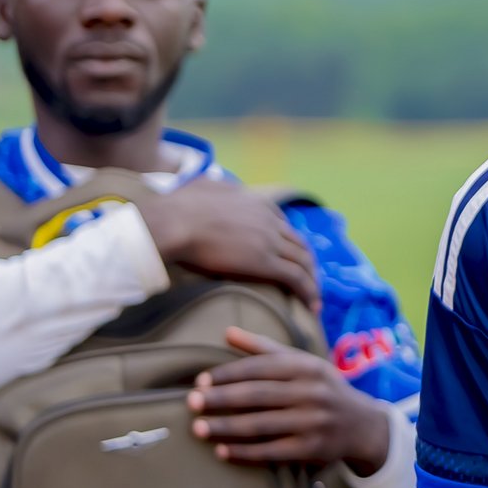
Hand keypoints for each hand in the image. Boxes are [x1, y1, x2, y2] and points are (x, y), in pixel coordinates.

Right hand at [141, 179, 320, 310]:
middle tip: (309, 279)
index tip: (290, 254)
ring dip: (312, 279)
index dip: (290, 241)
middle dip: (308, 262)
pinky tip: (312, 305)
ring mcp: (270, 241)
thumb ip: (218, 187)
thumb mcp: (206, 186)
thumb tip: (215, 182)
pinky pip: (296, 278)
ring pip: (303, 261)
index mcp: (257, 202)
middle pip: (299, 243)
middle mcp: (269, 220)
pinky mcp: (266, 262)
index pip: (283, 224)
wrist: (174, 222)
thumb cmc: (180, 207)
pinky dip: (309, 291)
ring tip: (314, 296)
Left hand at [191, 327, 392, 474]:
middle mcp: (312, 392)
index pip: (260, 368)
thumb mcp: (302, 363)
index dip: (228, 374)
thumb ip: (264, 348)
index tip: (201, 380)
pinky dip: (244, 452)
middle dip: (221, 399)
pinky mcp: (312, 449)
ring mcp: (313, 422)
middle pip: (257, 395)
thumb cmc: (322, 388)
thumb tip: (227, 332)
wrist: (362, 425)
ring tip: (197, 428)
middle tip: (190, 402)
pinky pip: (271, 452)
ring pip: (261, 425)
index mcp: (307, 367)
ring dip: (225, 427)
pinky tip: (221, 451)